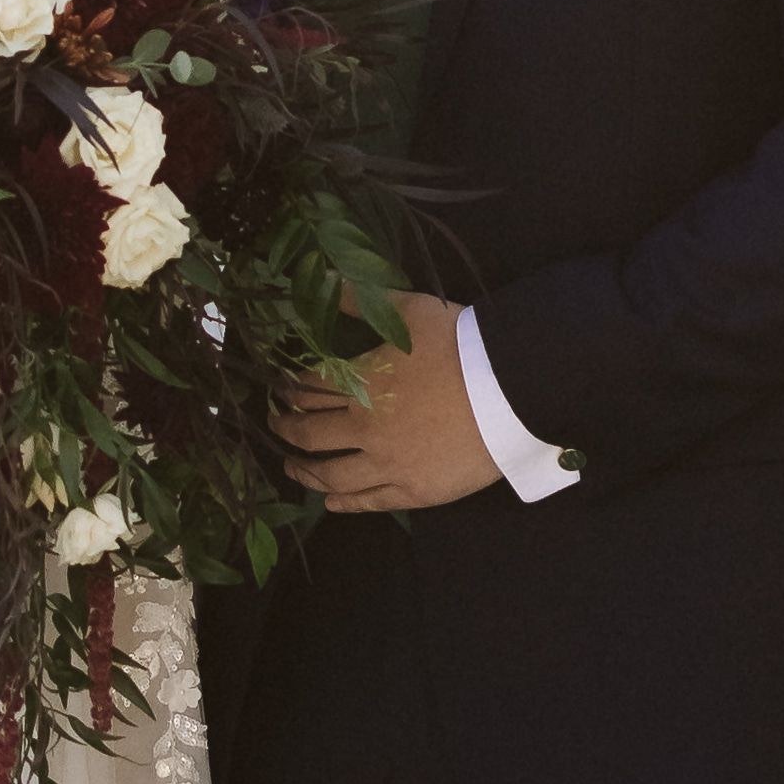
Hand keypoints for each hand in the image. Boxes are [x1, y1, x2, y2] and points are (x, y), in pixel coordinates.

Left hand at [285, 297, 490, 511]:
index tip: (278, 389)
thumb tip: (325, 281)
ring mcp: (388, 463)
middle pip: (310, 433)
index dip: (288, 388)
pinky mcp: (414, 490)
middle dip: (285, 427)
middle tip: (274, 424)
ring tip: (291, 467)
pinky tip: (331, 502)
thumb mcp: (409, 309)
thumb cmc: (459, 344)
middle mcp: (364, 427)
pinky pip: (370, 501)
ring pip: (331, 474)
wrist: (509, 389)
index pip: (309, 388)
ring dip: (304, 471)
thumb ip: (363, 300)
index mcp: (360, 382)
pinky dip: (345, 502)